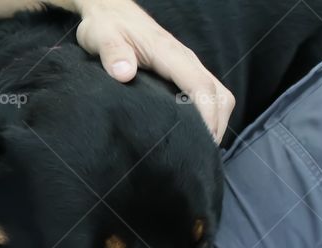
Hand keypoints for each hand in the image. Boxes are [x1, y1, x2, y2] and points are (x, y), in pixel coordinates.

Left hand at [72, 0, 233, 142]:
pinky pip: (206, 94)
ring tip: (200, 153)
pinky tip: (193, 137)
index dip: (206, 117)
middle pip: (219, 95)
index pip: (200, 86)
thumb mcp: (102, 37)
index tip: (202, 144)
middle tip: (201, 159)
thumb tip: (124, 73)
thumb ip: (113, 53)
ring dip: (215, 123)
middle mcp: (185, 60)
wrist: (110, 11)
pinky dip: (209, 117)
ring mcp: (186, 66)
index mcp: (169, 54)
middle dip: (216, 127)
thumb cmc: (106, 27)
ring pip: (218, 96)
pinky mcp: (183, 72)